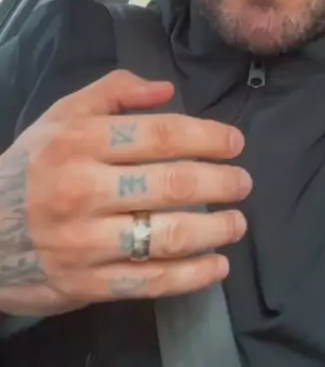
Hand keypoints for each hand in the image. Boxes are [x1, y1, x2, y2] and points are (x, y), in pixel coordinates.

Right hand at [0, 71, 251, 317]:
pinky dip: (192, 276)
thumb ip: (114, 91)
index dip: (207, 137)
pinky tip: (217, 265)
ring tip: (237, 223)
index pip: (159, 135)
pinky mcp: (87, 283)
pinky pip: (150, 281)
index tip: (235, 143)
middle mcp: (84, 189)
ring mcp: (85, 241)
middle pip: (171, 183)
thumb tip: (167, 89)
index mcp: (81, 141)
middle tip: (243, 182)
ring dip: (214, 229)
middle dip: (220, 182)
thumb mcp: (63, 115)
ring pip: (166, 235)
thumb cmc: (33, 166)